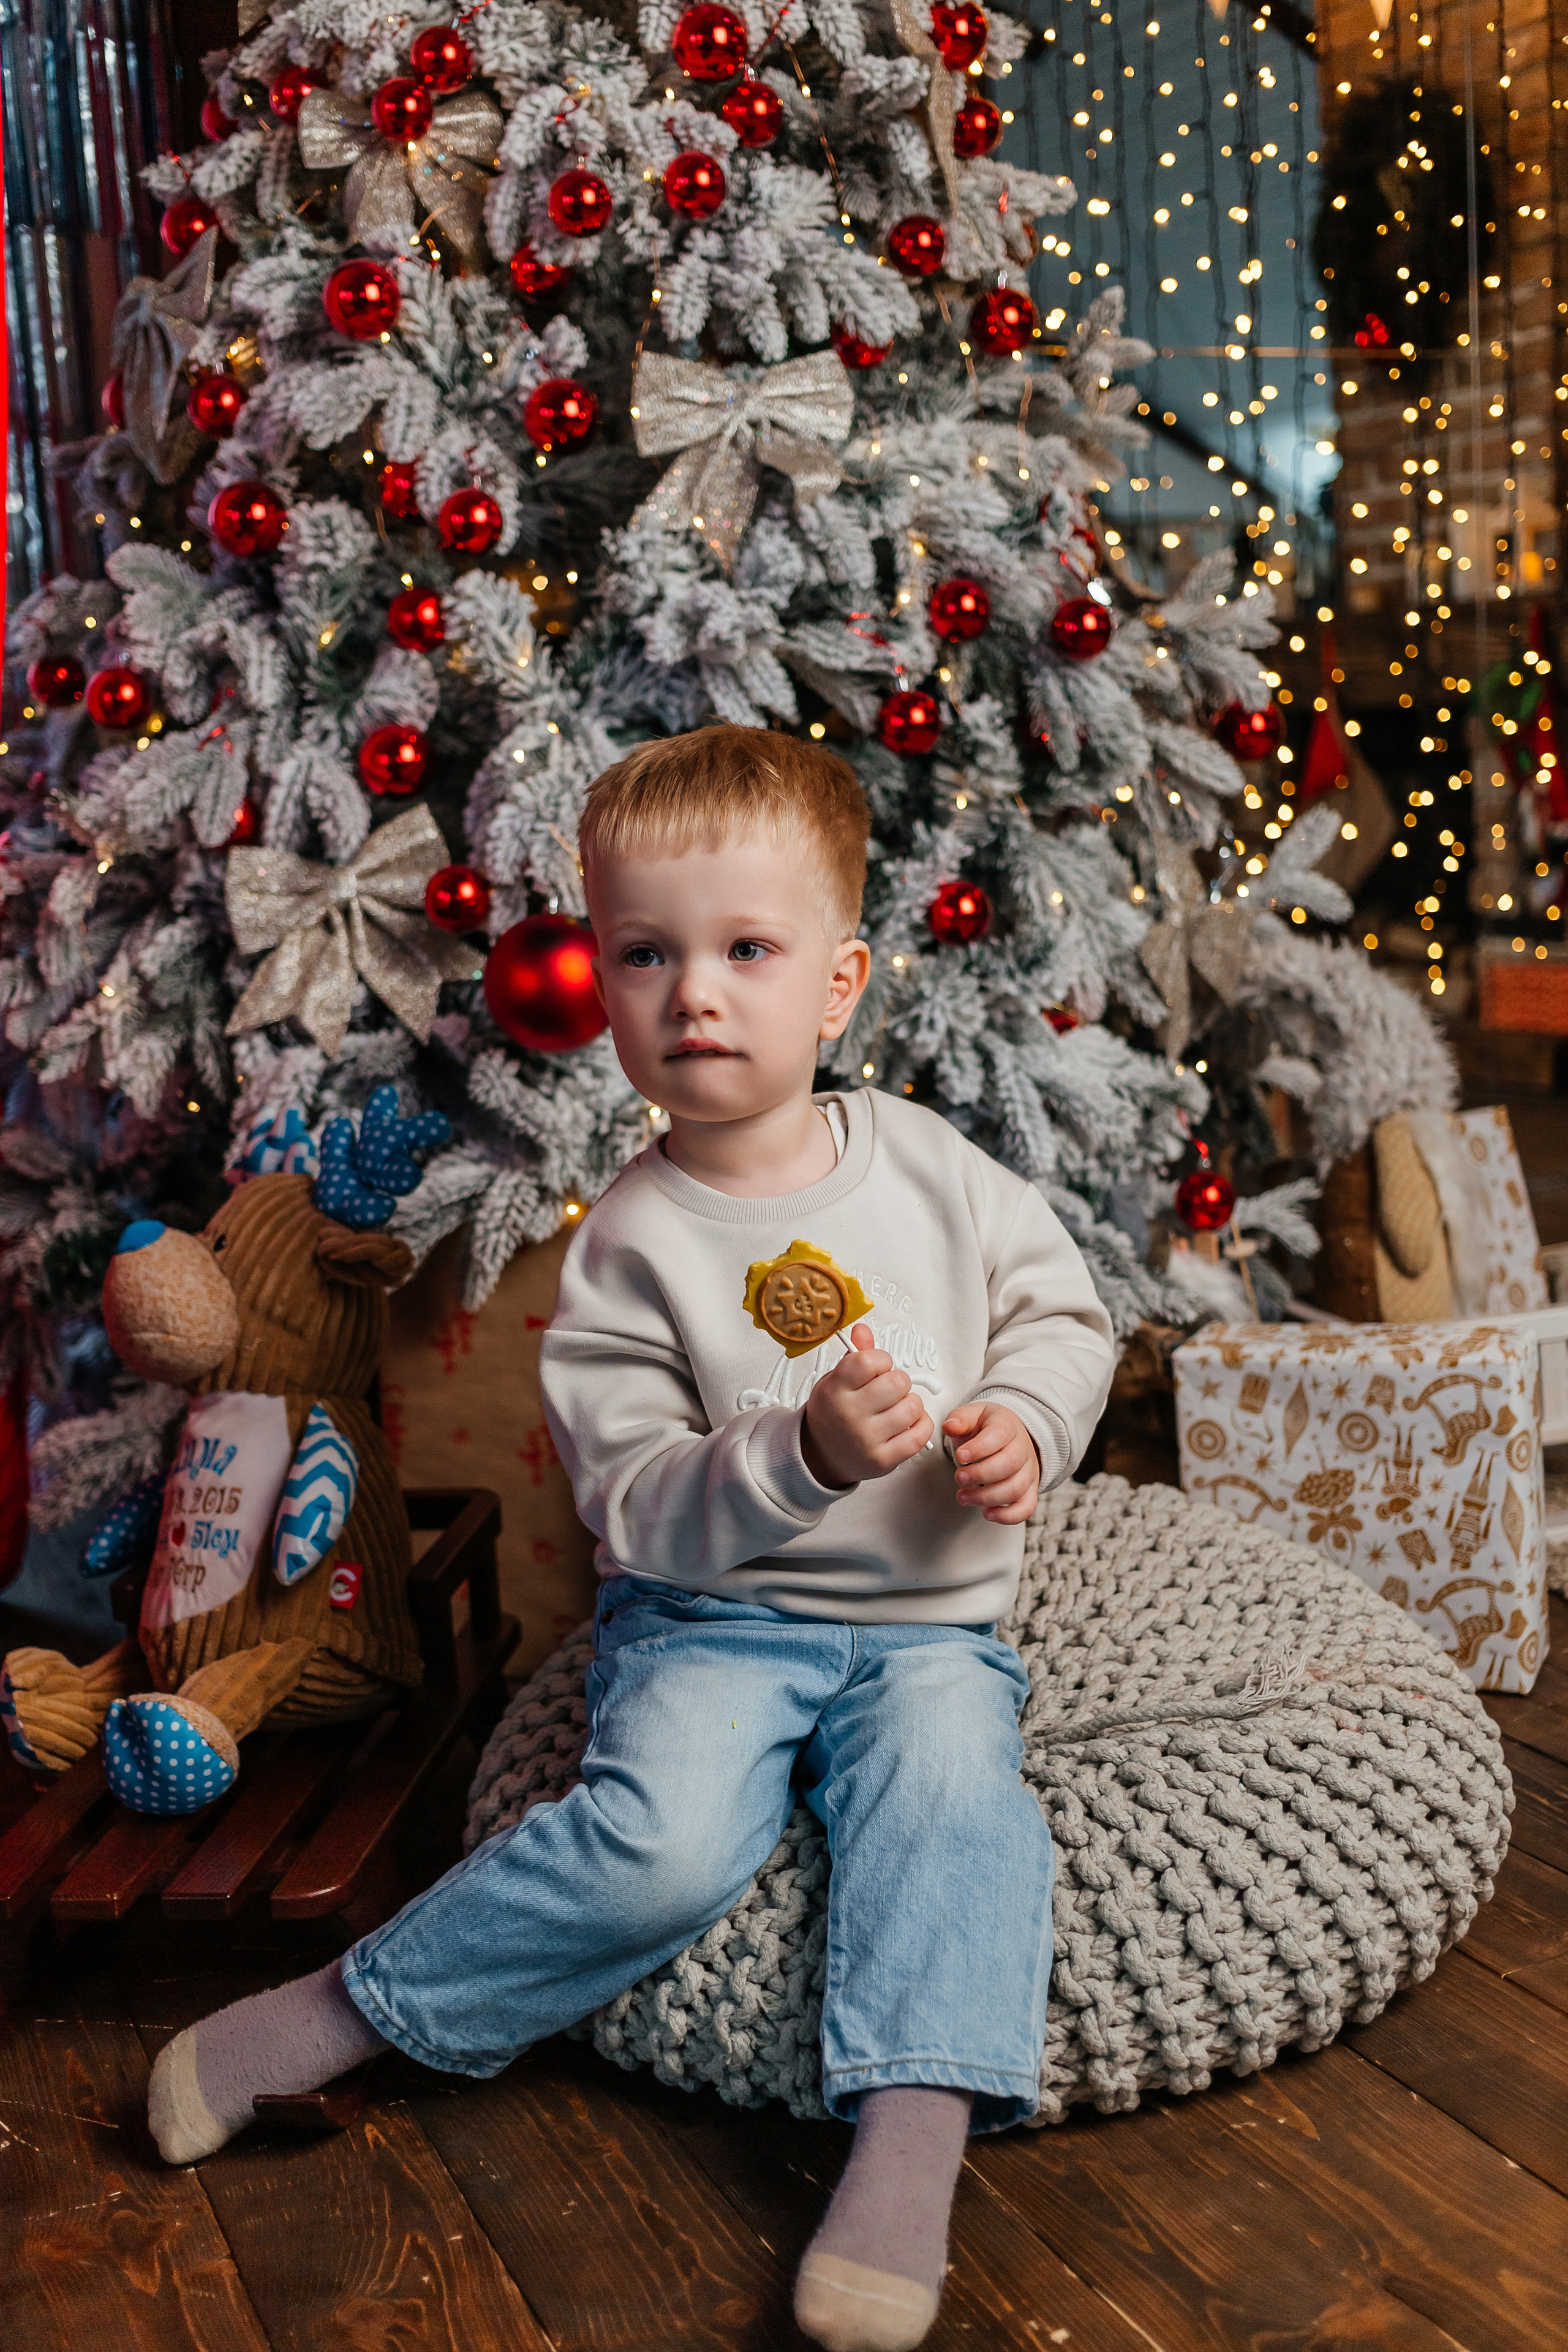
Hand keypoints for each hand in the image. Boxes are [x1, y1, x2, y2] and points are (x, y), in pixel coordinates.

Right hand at [802, 1324, 934, 1488]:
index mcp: (834, 1391)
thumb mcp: (835, 1381)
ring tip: (895, 1408)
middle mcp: (849, 1415)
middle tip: (887, 1390)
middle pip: (897, 1382)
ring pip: (912, 1407)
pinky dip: (921, 1424)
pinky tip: (908, 1423)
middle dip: (898, 1381)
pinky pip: (920, 1434)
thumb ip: (854, 1356)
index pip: (869, 1361)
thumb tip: (863, 1328)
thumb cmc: (833, 1411)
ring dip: (909, 1403)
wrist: (822, 1456)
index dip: (881, 1359)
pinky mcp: (883, 1460)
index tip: (877, 1368)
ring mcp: (867, 1440)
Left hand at [943, 1401, 1039, 1524]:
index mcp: (1007, 1426)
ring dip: (986, 1497)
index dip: (979, 1448)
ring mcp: (1028, 1471)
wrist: (1011, 1436)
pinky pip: (1026, 1508)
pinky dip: (1007, 1516)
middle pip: (1009, 1464)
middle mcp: (1022, 1449)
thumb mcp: (973, 1415)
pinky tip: (987, 1513)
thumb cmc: (988, 1428)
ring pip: (1015, 1488)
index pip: (1000, 1435)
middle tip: (960, 1477)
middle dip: (980, 1475)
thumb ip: (960, 1418)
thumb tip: (950, 1426)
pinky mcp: (1029, 1490)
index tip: (960, 1456)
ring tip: (963, 1497)